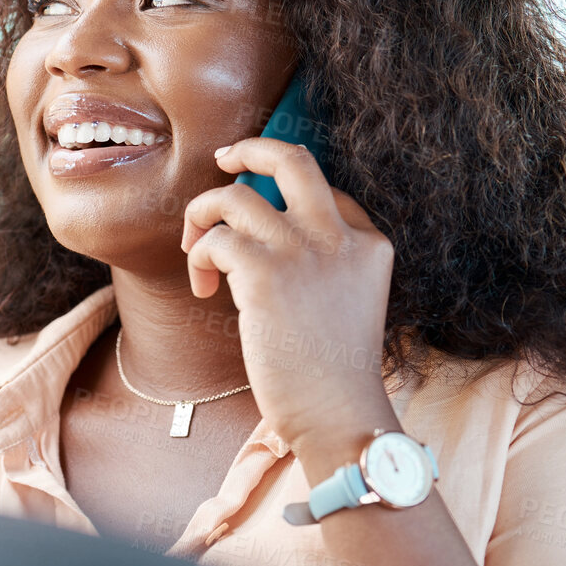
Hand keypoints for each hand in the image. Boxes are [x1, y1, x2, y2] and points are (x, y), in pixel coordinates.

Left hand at [179, 138, 397, 448]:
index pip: (324, 191)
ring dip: (203, 215)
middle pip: (292, 160)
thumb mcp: (350, 305)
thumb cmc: (334, 375)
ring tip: (197, 250)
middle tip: (222, 160)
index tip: (263, 221)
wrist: (338, 416)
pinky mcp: (265, 274)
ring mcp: (304, 251)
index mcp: (369, 244)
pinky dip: (200, 256)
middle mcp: (340, 238)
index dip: (286, 199)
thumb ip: (325, 267)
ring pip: (236, 195)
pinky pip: (216, 239)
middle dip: (250, 148)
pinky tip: (203, 287)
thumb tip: (262, 241)